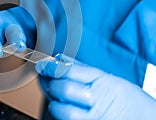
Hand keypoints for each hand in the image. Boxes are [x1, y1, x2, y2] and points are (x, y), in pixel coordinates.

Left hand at [36, 58, 155, 118]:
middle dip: (51, 84)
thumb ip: (82, 69)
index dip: (52, 67)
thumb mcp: (109, 78)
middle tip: (50, 81)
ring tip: (59, 98)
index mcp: (103, 82)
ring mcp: (94, 118)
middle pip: (63, 89)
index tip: (43, 65)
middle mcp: (98, 100)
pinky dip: (60, 114)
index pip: (70, 71)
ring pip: (61, 110)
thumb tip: (59, 59)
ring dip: (54, 103)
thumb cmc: (128, 99)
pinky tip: (64, 108)